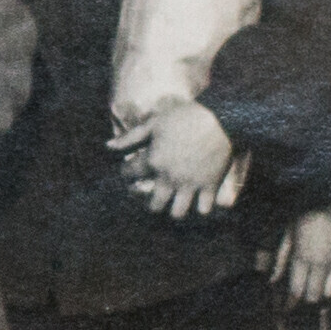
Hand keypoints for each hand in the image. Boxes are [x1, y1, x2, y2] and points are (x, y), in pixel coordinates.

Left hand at [110, 99, 234, 219]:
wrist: (223, 118)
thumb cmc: (185, 116)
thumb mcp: (154, 122)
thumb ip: (130, 137)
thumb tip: (108, 147)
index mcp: (153, 160)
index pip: (129, 175)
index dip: (126, 173)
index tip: (130, 172)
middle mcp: (169, 177)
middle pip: (154, 206)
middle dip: (152, 203)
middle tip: (155, 196)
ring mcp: (191, 184)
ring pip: (178, 213)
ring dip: (175, 209)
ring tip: (176, 201)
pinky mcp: (211, 186)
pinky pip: (204, 210)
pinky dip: (200, 207)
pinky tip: (198, 200)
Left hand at [270, 209, 330, 307]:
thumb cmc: (306, 218)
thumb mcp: (288, 235)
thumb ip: (281, 260)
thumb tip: (271, 281)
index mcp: (301, 257)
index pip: (296, 289)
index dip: (291, 302)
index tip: (286, 309)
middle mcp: (320, 263)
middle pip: (313, 295)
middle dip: (307, 298)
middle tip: (304, 294)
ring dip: (323, 292)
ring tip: (319, 286)